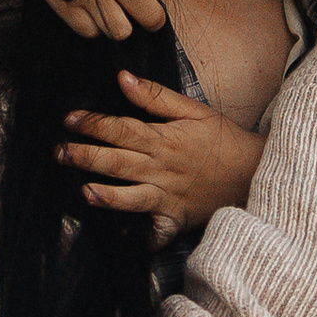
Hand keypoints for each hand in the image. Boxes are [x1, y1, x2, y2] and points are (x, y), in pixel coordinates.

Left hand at [60, 74, 264, 222]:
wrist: (256, 172)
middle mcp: (163, 169)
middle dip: (87, 156)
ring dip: (106, 195)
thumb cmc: (223, 139)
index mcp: (165, 139)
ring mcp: (169, 196)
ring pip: (132, 196)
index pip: (122, 128)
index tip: (70, 119)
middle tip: (60, 152)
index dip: (94, 123)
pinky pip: (157, 233)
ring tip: (84, 192)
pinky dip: (143, 238)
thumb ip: (156, 97)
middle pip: (119, 161)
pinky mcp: (176, 219)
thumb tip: (123, 78)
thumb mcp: (194, 110)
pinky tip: (124, 237)